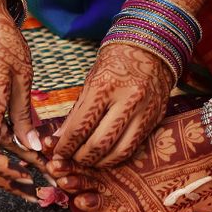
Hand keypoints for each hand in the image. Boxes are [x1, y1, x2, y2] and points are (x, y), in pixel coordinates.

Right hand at [0, 0, 46, 199]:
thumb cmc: (3, 41)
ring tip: (38, 179)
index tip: (31, 181)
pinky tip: (26, 156)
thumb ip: (24, 113)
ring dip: (8, 168)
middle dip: (9, 181)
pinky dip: (3, 150)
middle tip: (39, 193)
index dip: (7, 172)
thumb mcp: (22, 76)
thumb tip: (33, 147)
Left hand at [50, 42, 173, 169]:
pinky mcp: (156, 118)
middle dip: (80, 157)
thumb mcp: (92, 82)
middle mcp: (129, 99)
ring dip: (99, 162)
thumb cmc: (116, 64)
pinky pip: (133, 146)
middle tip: (69, 160)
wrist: (150, 50)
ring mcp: (145, 110)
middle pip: (99, 143)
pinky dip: (116, 156)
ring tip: (86, 160)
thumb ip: (76, 113)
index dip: (65, 146)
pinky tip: (105, 156)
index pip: (80, 127)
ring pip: (119, 151)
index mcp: (107, 86)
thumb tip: (57, 140)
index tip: (56, 153)